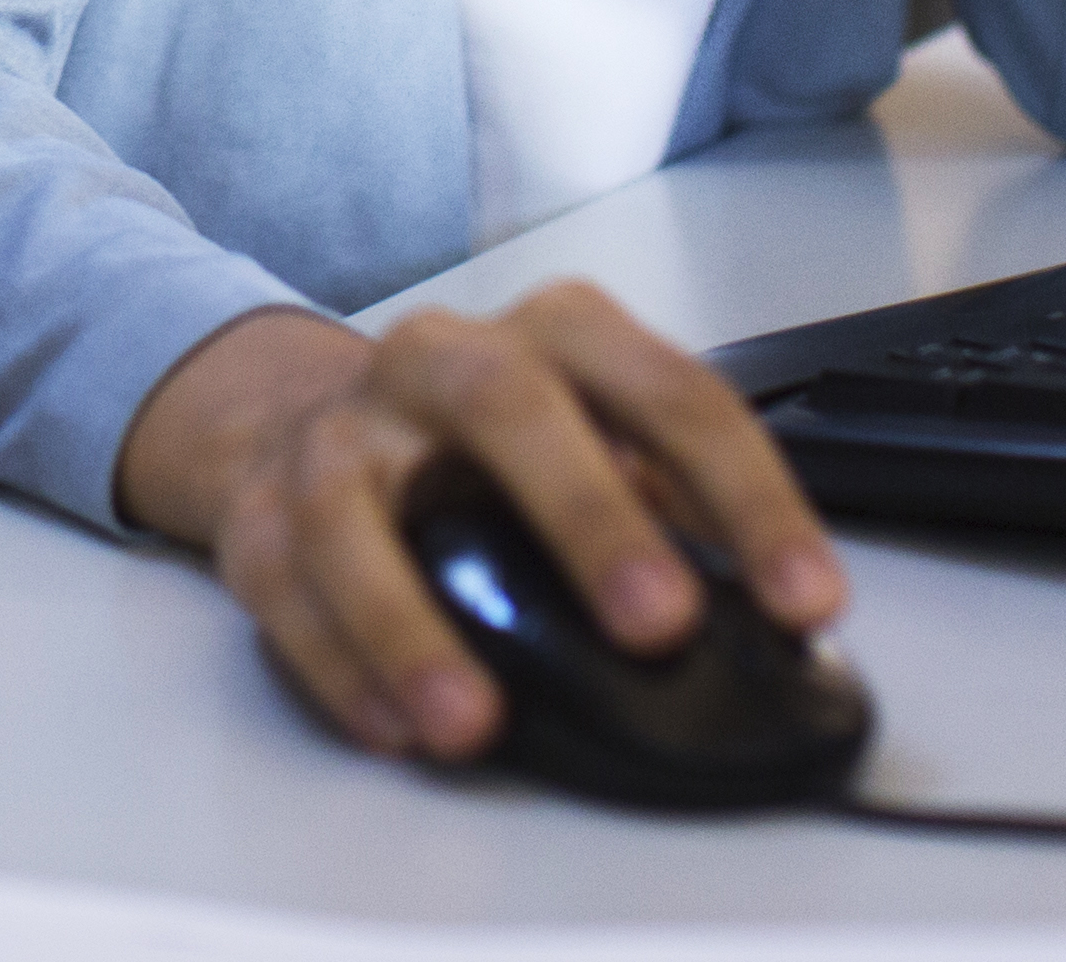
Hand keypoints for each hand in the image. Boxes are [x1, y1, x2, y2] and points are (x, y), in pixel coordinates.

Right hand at [114, 291, 843, 763]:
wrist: (304, 420)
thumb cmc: (484, 448)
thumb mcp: (599, 440)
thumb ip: (677, 511)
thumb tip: (780, 619)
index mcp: (554, 338)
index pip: (669, 394)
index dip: (749, 497)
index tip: (805, 599)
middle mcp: (441, 363)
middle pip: (508, 408)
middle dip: (589, 515)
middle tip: (660, 625)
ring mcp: (340, 434)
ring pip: (353, 507)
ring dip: (413, 622)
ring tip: (475, 724)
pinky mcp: (260, 515)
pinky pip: (283, 588)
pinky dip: (338, 663)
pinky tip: (395, 728)